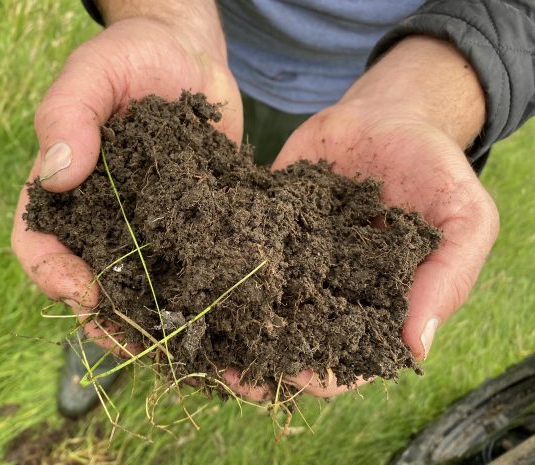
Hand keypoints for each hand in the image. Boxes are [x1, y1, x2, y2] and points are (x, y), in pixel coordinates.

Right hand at [11, 2, 241, 351]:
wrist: (192, 59)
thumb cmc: (135, 58)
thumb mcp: (95, 70)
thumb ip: (69, 114)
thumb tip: (54, 174)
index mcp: (65, 192)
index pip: (38, 245)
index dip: (54, 276)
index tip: (86, 292)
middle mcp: (103, 221)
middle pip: (95, 285)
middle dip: (118, 322)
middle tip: (151, 349)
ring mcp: (148, 229)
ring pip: (147, 291)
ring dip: (167, 326)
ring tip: (202, 356)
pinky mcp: (192, 229)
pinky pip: (194, 272)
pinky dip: (209, 300)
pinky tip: (236, 323)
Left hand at [223, 36, 499, 399]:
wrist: (389, 114)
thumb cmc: (434, 168)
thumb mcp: (464, 217)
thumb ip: (448, 277)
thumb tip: (415, 346)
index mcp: (376, 303)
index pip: (347, 360)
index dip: (319, 376)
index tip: (285, 376)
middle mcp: (329, 289)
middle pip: (291, 341)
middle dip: (260, 359)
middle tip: (224, 367)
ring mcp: (294, 258)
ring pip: (257, 305)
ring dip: (230, 323)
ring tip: (198, 331)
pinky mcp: (267, 224)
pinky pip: (240, 249)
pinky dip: (218, 262)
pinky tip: (193, 269)